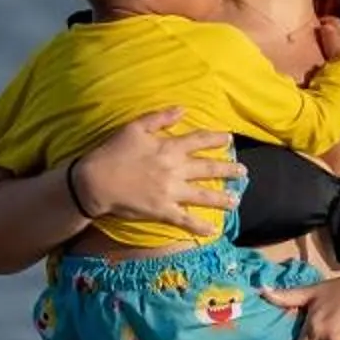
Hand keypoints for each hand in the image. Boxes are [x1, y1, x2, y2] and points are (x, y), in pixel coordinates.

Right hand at [73, 107, 238, 230]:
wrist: (94, 182)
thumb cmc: (111, 152)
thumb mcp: (134, 128)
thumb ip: (159, 117)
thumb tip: (182, 108)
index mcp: (168, 148)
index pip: (199, 140)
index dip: (216, 138)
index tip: (229, 138)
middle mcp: (174, 169)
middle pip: (208, 168)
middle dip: (228, 169)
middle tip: (244, 172)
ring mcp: (170, 191)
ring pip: (203, 195)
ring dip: (222, 199)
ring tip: (236, 201)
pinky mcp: (162, 210)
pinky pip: (185, 220)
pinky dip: (200, 226)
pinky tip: (214, 230)